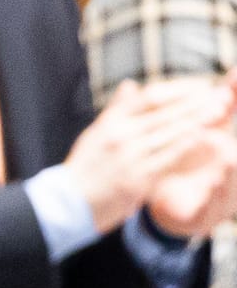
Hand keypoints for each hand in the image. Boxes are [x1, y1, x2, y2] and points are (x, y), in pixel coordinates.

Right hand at [66, 75, 236, 232]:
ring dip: (196, 119)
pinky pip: (167, 158)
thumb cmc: (85, 167)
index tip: (200, 84)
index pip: (149, 97)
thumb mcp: (95, 133)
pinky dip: (185, 145)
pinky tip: (201, 136)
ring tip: (218, 110)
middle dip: (194, 102)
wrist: (69, 203)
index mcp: (110, 122)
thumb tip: (131, 84)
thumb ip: (117, 109)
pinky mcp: (137, 179)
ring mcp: (129, 157)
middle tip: (219, 93)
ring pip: (168, 132)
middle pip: (163, 112)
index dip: (178, 89)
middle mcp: (119, 136)